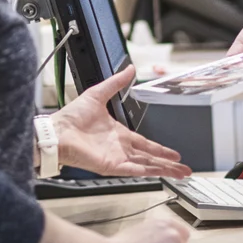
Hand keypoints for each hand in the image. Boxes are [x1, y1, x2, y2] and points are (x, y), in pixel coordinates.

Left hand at [54, 67, 191, 178]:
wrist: (57, 130)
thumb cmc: (71, 116)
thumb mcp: (98, 93)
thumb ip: (116, 83)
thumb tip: (129, 69)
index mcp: (119, 134)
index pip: (146, 143)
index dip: (161, 148)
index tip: (174, 152)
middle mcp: (120, 148)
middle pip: (150, 157)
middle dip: (169, 163)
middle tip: (185, 169)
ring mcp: (116, 158)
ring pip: (146, 165)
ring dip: (163, 169)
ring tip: (180, 173)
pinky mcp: (110, 165)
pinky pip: (133, 169)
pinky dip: (147, 171)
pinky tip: (159, 173)